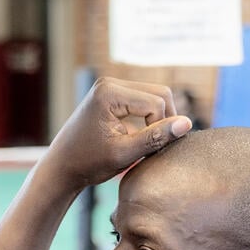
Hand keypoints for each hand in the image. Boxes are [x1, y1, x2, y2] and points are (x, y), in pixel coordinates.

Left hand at [46, 78, 192, 187]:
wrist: (62, 167)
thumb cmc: (88, 163)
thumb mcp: (124, 154)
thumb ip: (155, 138)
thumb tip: (187, 124)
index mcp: (109, 92)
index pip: (156, 103)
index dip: (161, 129)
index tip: (148, 152)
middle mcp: (109, 82)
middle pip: (160, 94)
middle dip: (164, 120)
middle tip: (156, 147)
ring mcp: (110, 87)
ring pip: (155, 96)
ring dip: (158, 120)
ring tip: (148, 144)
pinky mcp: (113, 95)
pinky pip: (144, 101)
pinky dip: (149, 119)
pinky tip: (141, 138)